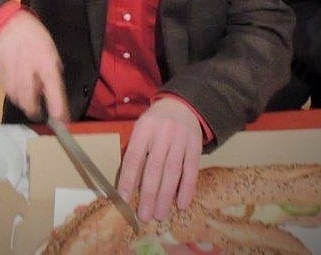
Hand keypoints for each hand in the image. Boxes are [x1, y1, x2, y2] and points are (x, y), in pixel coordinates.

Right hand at [0, 10, 69, 121]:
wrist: (9, 23)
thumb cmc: (34, 37)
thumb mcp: (51, 53)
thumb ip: (52, 75)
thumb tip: (53, 96)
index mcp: (45, 63)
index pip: (53, 91)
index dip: (58, 109)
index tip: (62, 122)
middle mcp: (27, 70)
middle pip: (29, 102)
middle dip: (35, 111)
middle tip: (38, 111)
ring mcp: (10, 72)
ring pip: (16, 99)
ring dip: (23, 101)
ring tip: (27, 91)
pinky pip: (6, 89)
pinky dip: (13, 91)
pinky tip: (16, 81)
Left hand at [117, 97, 202, 221]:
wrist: (182, 105)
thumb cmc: (156, 122)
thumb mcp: (141, 128)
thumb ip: (135, 150)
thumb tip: (127, 182)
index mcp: (144, 128)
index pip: (134, 157)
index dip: (128, 179)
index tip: (124, 200)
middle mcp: (162, 133)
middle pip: (154, 168)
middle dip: (149, 194)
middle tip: (144, 216)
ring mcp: (181, 139)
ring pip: (173, 171)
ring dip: (166, 196)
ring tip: (160, 215)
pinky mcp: (196, 146)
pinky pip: (192, 170)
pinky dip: (187, 188)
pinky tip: (182, 204)